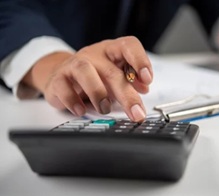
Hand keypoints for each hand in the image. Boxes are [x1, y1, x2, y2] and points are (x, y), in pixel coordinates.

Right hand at [23, 36, 152, 121]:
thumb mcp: (116, 75)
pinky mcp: (58, 78)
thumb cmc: (95, 75)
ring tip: (105, 109)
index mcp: (112, 51)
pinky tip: (81, 110)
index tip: (147, 80)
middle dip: (126, 94)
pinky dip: (73, 101)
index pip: (129, 46)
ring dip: (98, 92)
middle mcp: (94, 54)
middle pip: (111, 71)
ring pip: (84, 71)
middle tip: (136, 113)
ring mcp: (74, 64)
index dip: (140, 60)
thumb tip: (144, 89)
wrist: (62, 73)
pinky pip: (63, 87)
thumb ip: (130, 81)